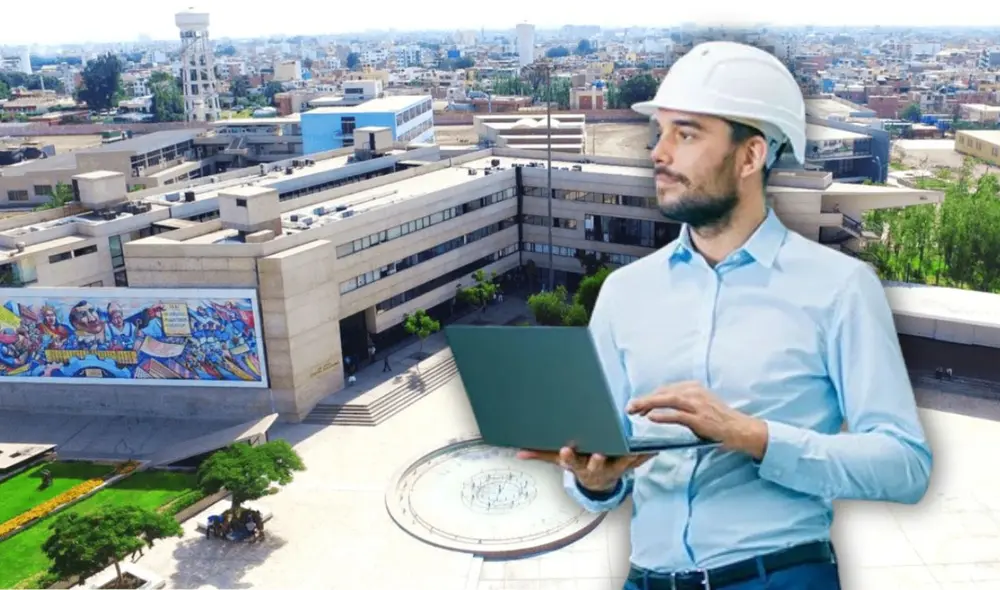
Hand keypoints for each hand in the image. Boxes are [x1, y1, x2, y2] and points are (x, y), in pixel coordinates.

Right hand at [517, 447, 654, 492]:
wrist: (598, 483)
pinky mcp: (628, 467)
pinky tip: (654, 448)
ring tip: (635, 448)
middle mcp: (596, 468)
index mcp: (579, 465)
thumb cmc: (578, 464)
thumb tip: (518, 453)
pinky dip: (646, 456)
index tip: (565, 450)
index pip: (571, 462)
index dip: (568, 457)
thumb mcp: (559, 462)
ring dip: (628, 457)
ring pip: (620, 463)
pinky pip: (638, 462)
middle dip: (597, 460)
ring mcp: (613, 469)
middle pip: (596, 464)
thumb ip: (541, 455)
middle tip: (599, 454)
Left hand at [626, 381, 768, 459]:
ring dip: (648, 404)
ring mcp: (698, 405)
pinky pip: (678, 415)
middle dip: (644, 399)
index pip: (665, 389)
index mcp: (693, 387)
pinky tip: (651, 417)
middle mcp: (694, 392)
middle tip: (629, 407)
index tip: (637, 404)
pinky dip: (663, 415)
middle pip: (663, 393)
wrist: (740, 429)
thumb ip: (681, 404)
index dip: (649, 396)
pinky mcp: (700, 419)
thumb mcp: (700, 405)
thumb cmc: (718, 420)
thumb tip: (658, 408)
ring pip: (668, 400)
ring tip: (634, 410)